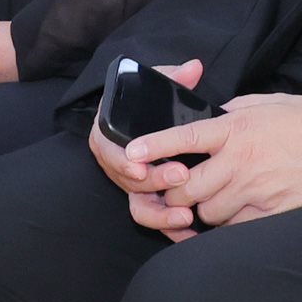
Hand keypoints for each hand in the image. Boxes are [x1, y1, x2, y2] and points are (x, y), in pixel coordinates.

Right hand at [91, 59, 209, 236]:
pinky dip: (169, 228)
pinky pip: (155, 218)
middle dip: (154, 181)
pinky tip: (188, 232)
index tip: (140, 167)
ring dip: (161, 214)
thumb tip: (193, 68)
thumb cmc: (151, 104)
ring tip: (185, 215)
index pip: (108, 151)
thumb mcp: (157, 86)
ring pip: (139, 206)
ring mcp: (132, 184)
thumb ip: (173, 77)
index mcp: (108, 133)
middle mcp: (116, 162)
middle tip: (180, 176)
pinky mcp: (148, 200)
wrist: (153, 122)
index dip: (122, 162)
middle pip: (127, 180)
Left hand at [130, 91, 301, 231]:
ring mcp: (257, 189)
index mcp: (238, 129)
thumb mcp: (271, 103)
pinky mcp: (273, 212)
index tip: (133, 152)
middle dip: (177, 193)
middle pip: (188, 187)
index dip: (155, 145)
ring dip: (204, 210)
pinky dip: (230, 224)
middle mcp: (242, 160)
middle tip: (180, 190)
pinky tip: (238, 213)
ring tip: (216, 200)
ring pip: (208, 212)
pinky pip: (235, 228)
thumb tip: (216, 119)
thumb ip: (237, 112)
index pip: (186, 137)